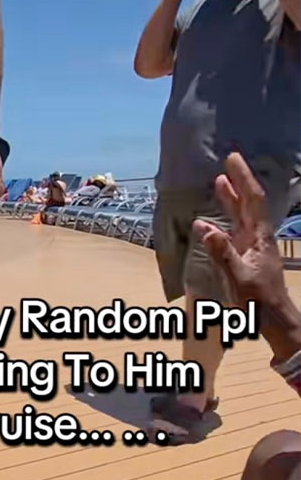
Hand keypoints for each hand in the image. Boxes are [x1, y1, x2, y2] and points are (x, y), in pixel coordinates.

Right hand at [193, 152, 300, 360]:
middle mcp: (258, 238)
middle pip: (248, 204)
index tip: (232, 160)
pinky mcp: (246, 258)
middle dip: (238, 182)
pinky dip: (221, 223)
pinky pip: (233, 234)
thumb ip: (223, 252)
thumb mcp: (239, 277)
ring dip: (231, 199)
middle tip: (229, 161)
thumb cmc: (259, 300)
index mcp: (260, 238)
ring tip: (220, 183)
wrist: (274, 319)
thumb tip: (204, 226)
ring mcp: (252, 248)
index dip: (243, 179)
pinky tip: (209, 222)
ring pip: (241, 217)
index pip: (252, 201)